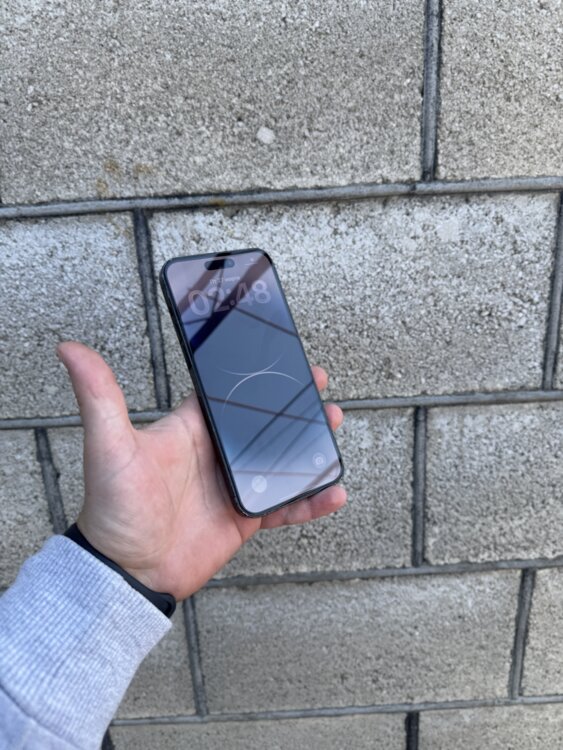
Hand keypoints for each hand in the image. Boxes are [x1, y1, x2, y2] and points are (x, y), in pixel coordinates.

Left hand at [57, 342, 345, 600]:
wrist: (125, 574)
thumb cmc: (113, 511)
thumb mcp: (109, 447)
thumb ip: (100, 397)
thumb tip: (70, 350)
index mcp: (191, 430)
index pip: (229, 395)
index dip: (258, 377)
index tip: (284, 360)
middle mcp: (215, 455)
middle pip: (263, 423)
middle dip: (292, 406)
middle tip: (318, 389)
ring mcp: (233, 486)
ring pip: (281, 460)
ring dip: (308, 445)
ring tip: (332, 426)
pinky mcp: (244, 518)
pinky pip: (285, 506)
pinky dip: (310, 500)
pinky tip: (333, 491)